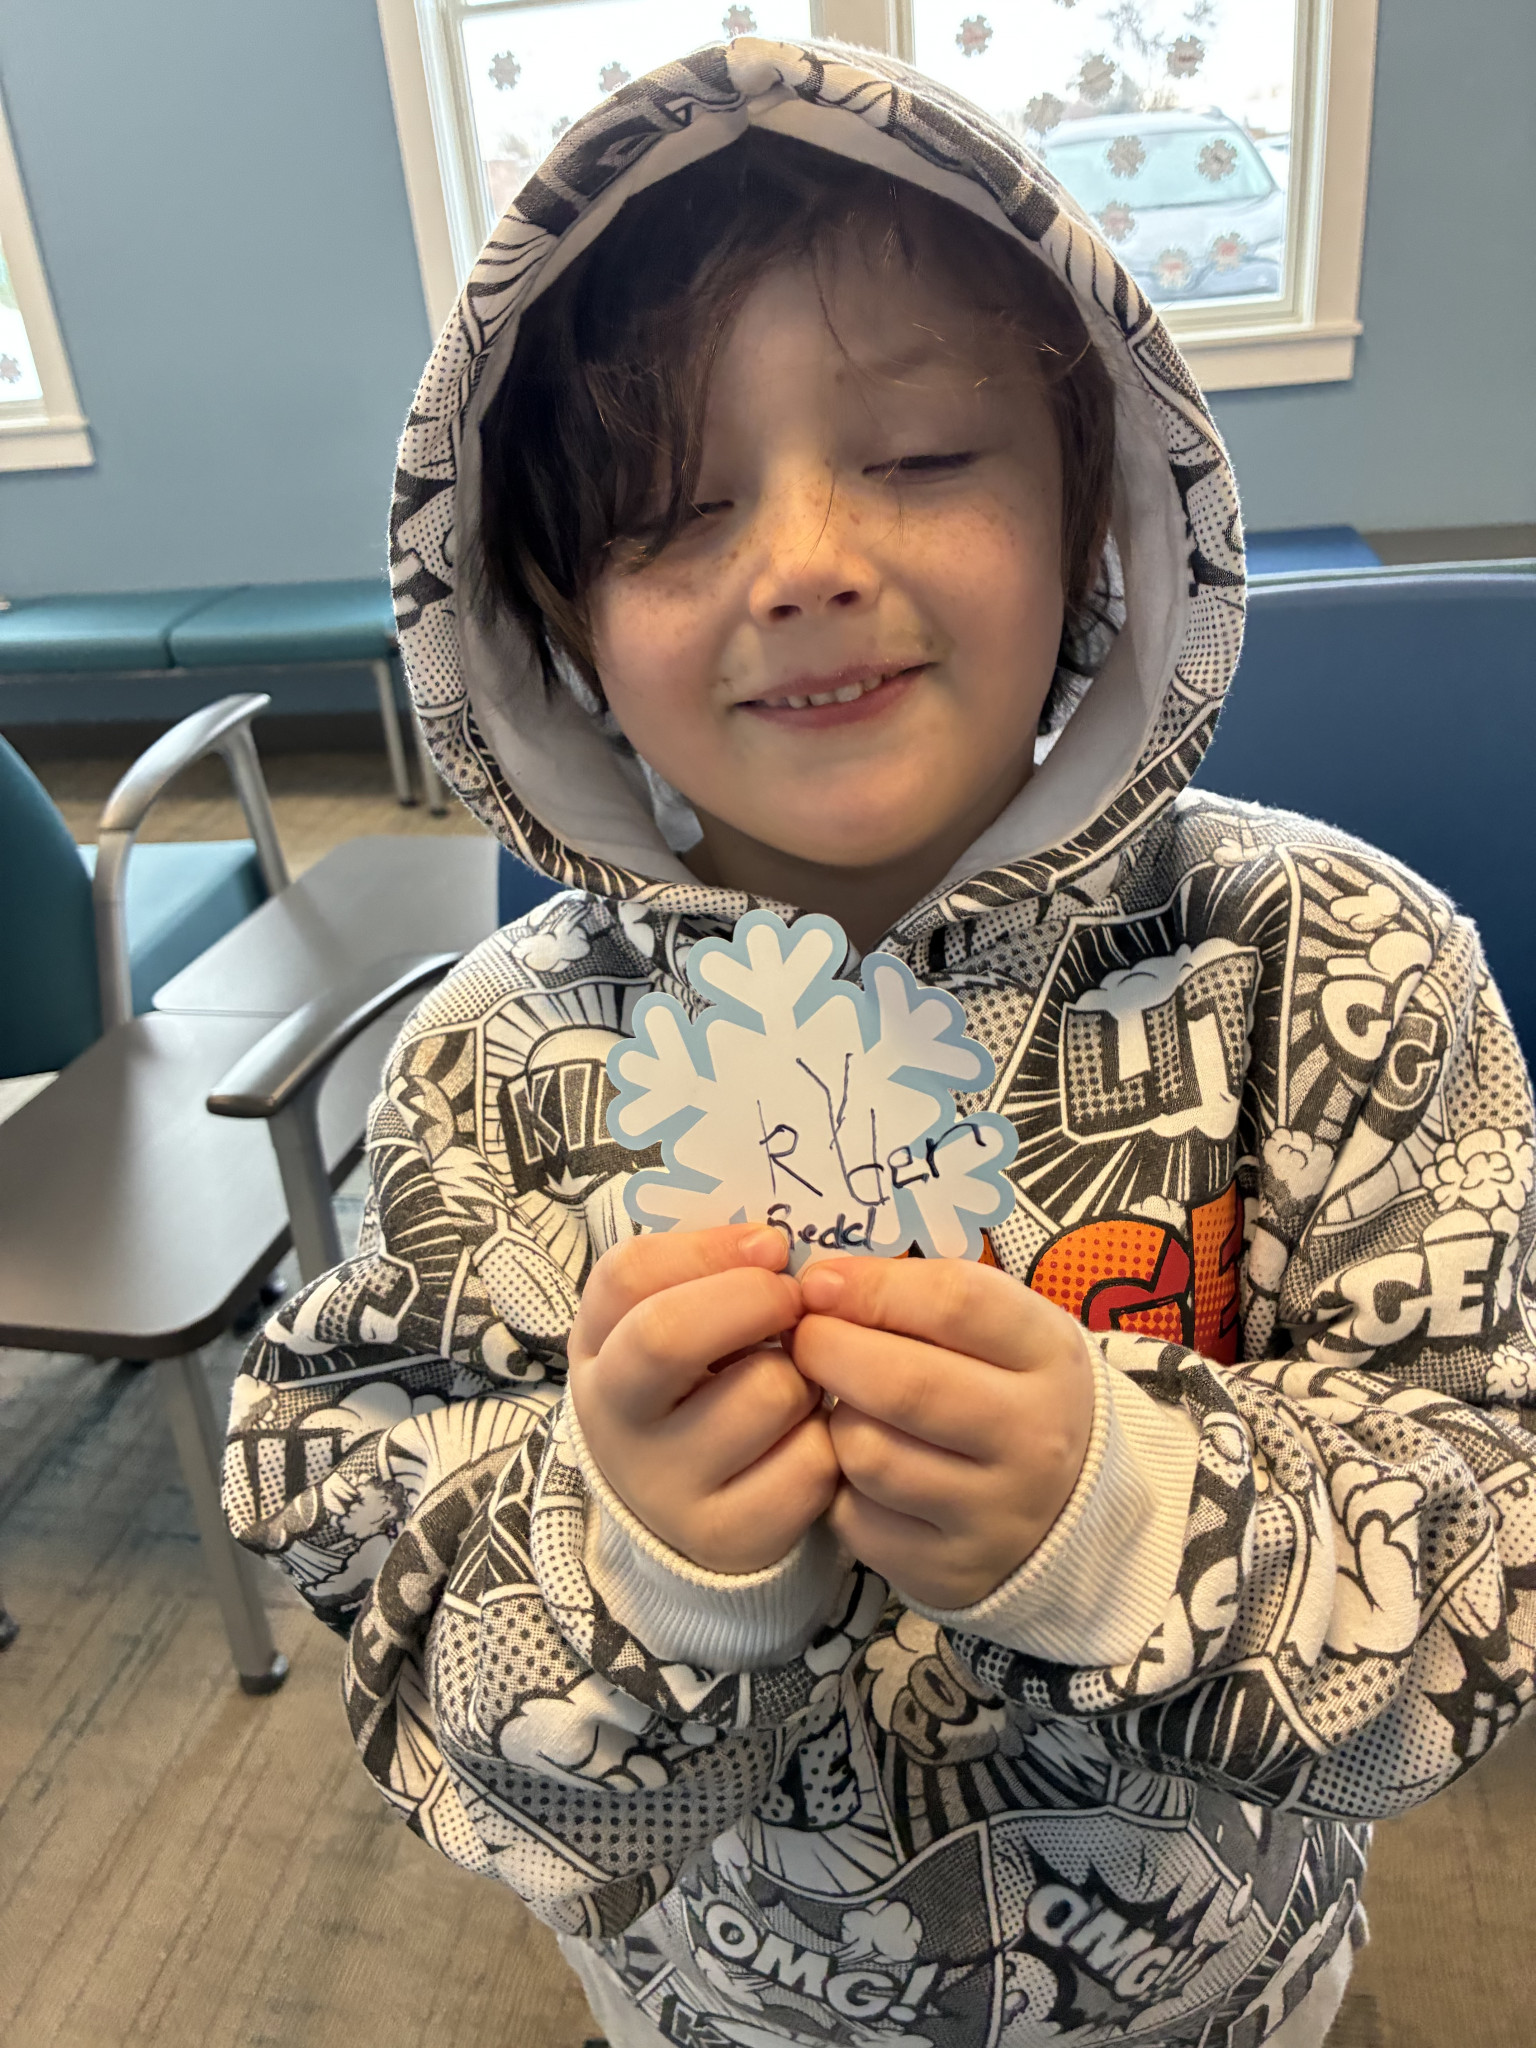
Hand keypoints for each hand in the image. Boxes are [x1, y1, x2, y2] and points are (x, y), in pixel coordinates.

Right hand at [567, 1225, 838, 1574]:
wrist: (685, 1509)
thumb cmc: (697, 1387)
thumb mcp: (675, 1321)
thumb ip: (711, 1272)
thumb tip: (773, 1248)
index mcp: (598, 1348)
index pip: (627, 1273)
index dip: (709, 1247)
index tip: (770, 1245)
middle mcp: (615, 1420)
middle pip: (669, 1334)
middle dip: (755, 1298)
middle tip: (794, 1300)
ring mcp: (664, 1487)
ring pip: (767, 1392)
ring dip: (805, 1373)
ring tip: (796, 1382)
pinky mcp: (724, 1537)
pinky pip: (809, 1462)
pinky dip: (828, 1439)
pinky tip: (807, 1438)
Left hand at [791, 1257, 1093, 1608]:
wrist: (1062, 1508)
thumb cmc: (1003, 1391)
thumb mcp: (995, 1330)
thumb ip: (917, 1297)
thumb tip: (818, 1285)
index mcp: (1048, 1354)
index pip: (955, 1302)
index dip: (870, 1286)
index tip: (819, 1283)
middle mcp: (1035, 1437)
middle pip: (903, 1383)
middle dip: (828, 1349)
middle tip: (804, 1340)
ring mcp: (996, 1513)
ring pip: (868, 1452)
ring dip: (835, 1421)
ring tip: (847, 1408)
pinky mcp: (951, 1571)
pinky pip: (856, 1518)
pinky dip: (840, 1489)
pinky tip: (862, 1471)